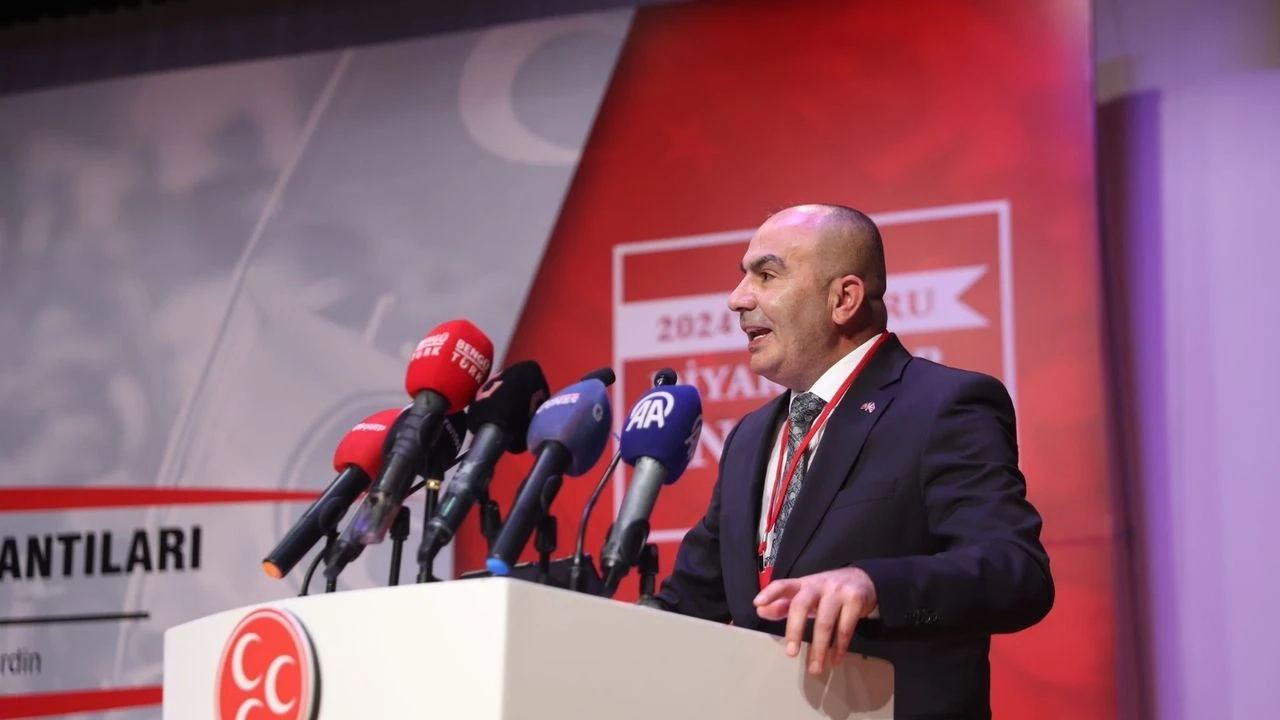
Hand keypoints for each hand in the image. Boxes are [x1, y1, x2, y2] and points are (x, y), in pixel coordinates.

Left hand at [753, 567, 876, 674]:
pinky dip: (839, 648)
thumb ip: (783, 604)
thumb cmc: (827, 592)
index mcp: (803, 584)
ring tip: (815, 669)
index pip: (783, 584)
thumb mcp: (806, 595)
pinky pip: (845, 628)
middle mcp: (818, 585)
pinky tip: (834, 660)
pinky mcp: (855, 600)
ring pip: (825, 622)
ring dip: (819, 649)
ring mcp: (838, 592)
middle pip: (801, 605)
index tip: (757, 604)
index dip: (770, 593)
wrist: (864, 580)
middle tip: (790, 654)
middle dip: (794, 630)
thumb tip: (760, 611)